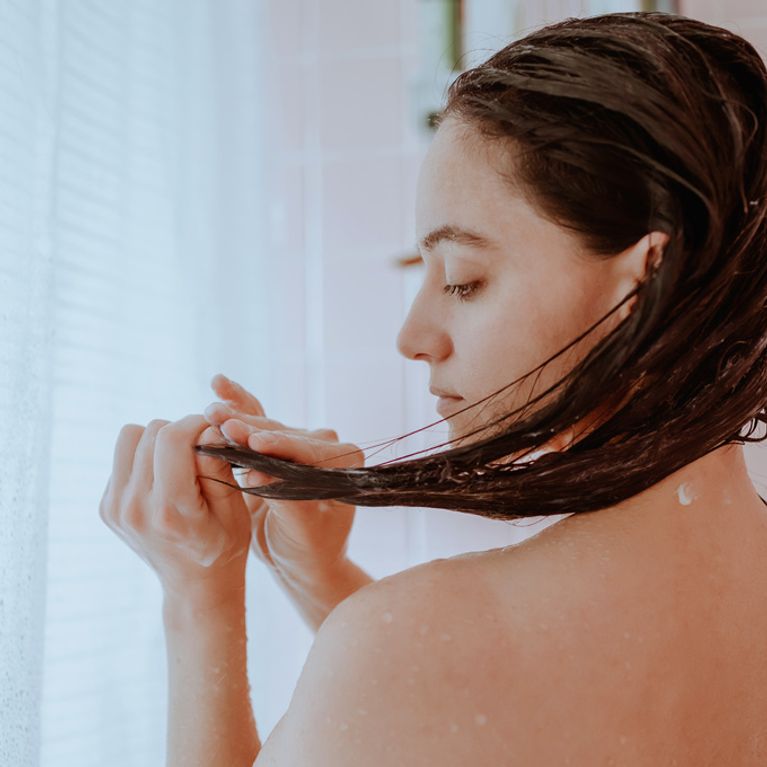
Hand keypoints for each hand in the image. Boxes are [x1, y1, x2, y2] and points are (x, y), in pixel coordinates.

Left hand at [99, 414, 251, 601]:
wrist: (195, 585)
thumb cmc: (223, 545)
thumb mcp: (234, 509)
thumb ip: (218, 467)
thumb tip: (209, 429)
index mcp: (168, 509)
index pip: (171, 438)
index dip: (196, 423)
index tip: (214, 432)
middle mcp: (133, 507)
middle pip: (151, 432)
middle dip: (181, 431)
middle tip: (201, 450)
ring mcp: (115, 507)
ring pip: (130, 437)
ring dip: (158, 441)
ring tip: (180, 462)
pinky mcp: (106, 506)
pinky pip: (123, 456)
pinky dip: (146, 457)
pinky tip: (165, 479)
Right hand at [203, 374, 364, 577]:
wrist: (304, 559)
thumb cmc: (310, 551)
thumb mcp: (302, 532)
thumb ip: (286, 502)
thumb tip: (257, 474)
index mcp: (345, 463)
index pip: (306, 451)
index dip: (278, 445)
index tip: (251, 441)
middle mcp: (327, 446)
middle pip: (282, 434)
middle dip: (250, 429)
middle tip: (219, 420)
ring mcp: (302, 442)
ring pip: (266, 426)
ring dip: (237, 417)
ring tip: (210, 410)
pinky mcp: (279, 443)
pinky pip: (258, 421)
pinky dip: (239, 405)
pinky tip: (218, 384)